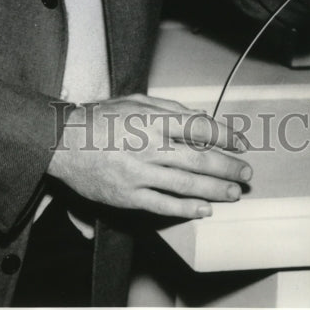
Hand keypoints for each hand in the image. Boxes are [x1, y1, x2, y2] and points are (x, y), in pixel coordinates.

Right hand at [46, 94, 251, 218]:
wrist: (63, 142)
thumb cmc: (100, 117)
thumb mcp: (135, 99)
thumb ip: (169, 108)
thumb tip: (199, 119)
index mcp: (152, 119)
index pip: (199, 127)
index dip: (225, 136)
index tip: (241, 143)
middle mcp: (149, 146)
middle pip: (199, 160)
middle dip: (228, 168)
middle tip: (246, 173)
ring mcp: (139, 173)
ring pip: (186, 185)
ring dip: (215, 191)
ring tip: (233, 193)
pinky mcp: (127, 195)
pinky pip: (163, 205)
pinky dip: (186, 209)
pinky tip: (203, 210)